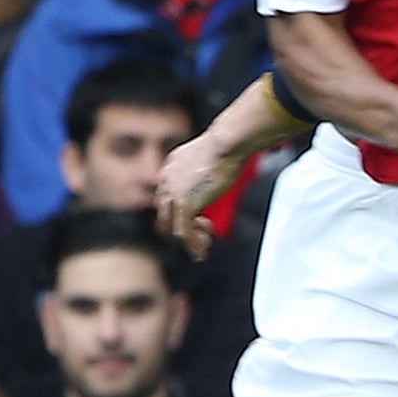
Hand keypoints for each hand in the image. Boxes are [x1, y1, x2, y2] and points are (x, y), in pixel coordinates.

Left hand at [155, 132, 247, 259]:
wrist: (228, 142)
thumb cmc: (230, 142)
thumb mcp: (215, 152)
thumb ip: (213, 160)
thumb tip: (232, 151)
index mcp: (172, 166)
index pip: (167, 194)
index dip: (182, 208)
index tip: (202, 214)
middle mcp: (166, 179)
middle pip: (165, 211)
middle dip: (184, 224)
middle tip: (206, 229)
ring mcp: (173, 193)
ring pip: (172, 225)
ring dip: (189, 238)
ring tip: (205, 245)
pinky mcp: (184, 204)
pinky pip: (183, 233)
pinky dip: (192, 246)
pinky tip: (201, 254)